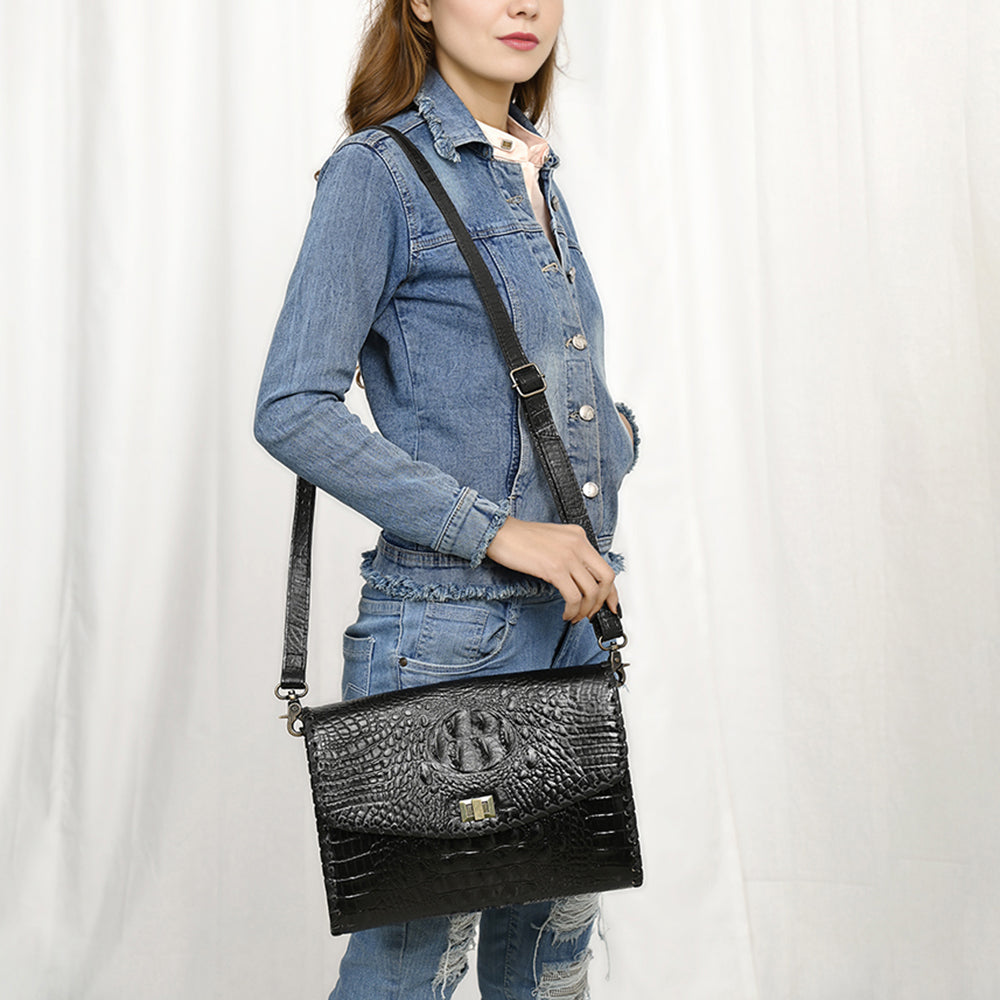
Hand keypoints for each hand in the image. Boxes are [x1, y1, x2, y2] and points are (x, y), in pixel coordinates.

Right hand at [485, 517, 618, 623]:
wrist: (499, 532)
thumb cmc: (520, 538)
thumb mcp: (553, 541)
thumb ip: (570, 555)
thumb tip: (579, 580)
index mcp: (578, 536)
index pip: (604, 566)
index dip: (611, 591)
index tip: (611, 604)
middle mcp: (577, 544)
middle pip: (605, 579)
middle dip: (602, 602)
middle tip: (592, 613)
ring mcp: (568, 556)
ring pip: (591, 591)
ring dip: (585, 610)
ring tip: (575, 616)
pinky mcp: (555, 568)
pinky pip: (573, 597)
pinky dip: (572, 610)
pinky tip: (565, 613)